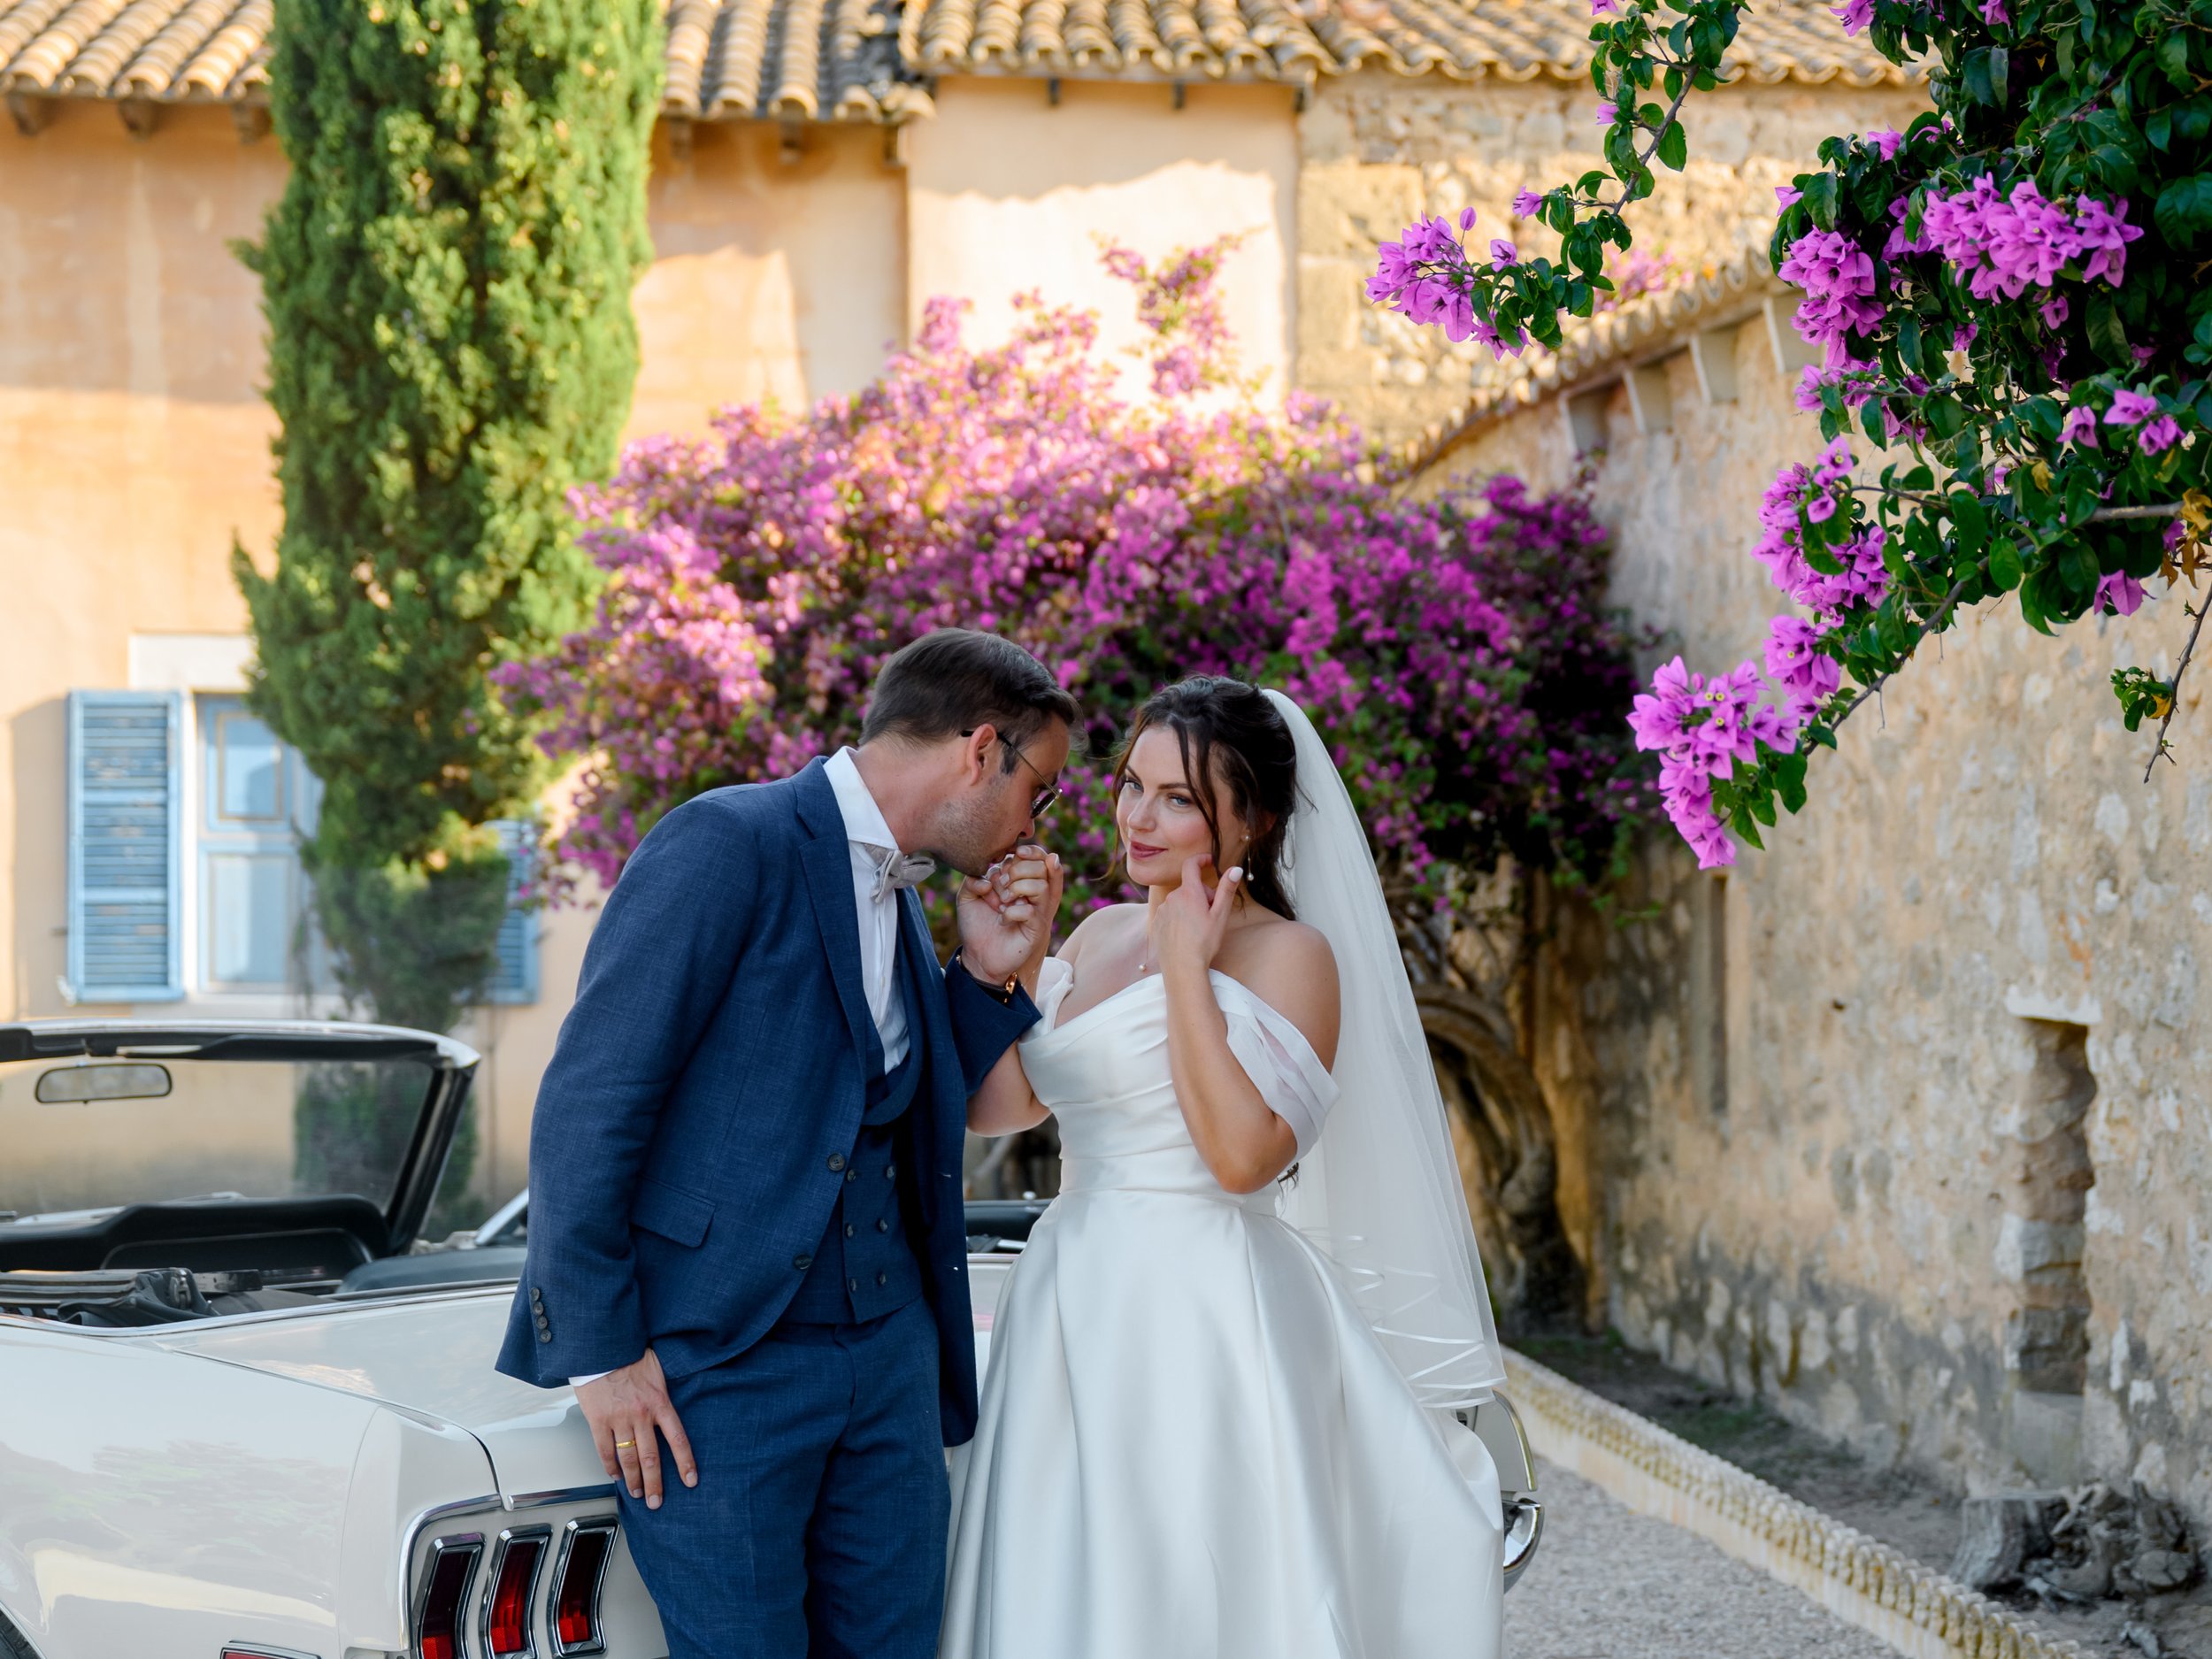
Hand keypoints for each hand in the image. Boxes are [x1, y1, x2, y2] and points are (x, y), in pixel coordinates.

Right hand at [576, 1348, 696, 1508]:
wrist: (603, 1347)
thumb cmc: (631, 1356)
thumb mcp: (658, 1370)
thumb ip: (664, 1392)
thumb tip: (672, 1408)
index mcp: (660, 1402)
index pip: (678, 1439)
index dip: (685, 1463)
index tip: (690, 1481)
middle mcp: (642, 1414)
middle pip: (651, 1457)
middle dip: (655, 1484)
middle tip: (656, 1501)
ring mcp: (619, 1419)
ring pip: (628, 1458)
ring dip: (633, 1479)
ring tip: (636, 1493)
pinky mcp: (598, 1420)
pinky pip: (605, 1450)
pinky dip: (610, 1466)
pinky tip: (615, 1476)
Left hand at [957, 844, 1061, 982]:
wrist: (977, 955)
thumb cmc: (976, 925)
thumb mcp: (967, 896)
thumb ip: (973, 878)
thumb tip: (988, 880)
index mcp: (1021, 881)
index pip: (1038, 857)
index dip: (1029, 852)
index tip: (1014, 853)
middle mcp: (1032, 894)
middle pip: (1042, 867)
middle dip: (1017, 870)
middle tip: (1000, 884)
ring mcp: (1037, 911)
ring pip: (1040, 887)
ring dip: (1017, 888)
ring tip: (1001, 902)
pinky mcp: (1037, 929)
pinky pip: (1030, 911)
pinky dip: (1011, 912)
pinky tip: (1002, 920)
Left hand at [1151, 853, 1239, 976]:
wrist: (1182, 968)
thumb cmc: (1204, 943)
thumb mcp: (1220, 916)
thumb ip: (1226, 889)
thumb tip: (1235, 869)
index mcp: (1189, 893)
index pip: (1191, 865)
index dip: (1201, 860)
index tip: (1209, 861)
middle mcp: (1172, 897)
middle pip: (1190, 887)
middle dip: (1203, 896)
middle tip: (1212, 915)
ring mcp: (1163, 910)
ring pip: (1180, 901)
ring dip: (1190, 908)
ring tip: (1198, 929)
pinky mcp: (1157, 922)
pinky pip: (1171, 913)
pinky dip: (1179, 918)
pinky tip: (1186, 935)